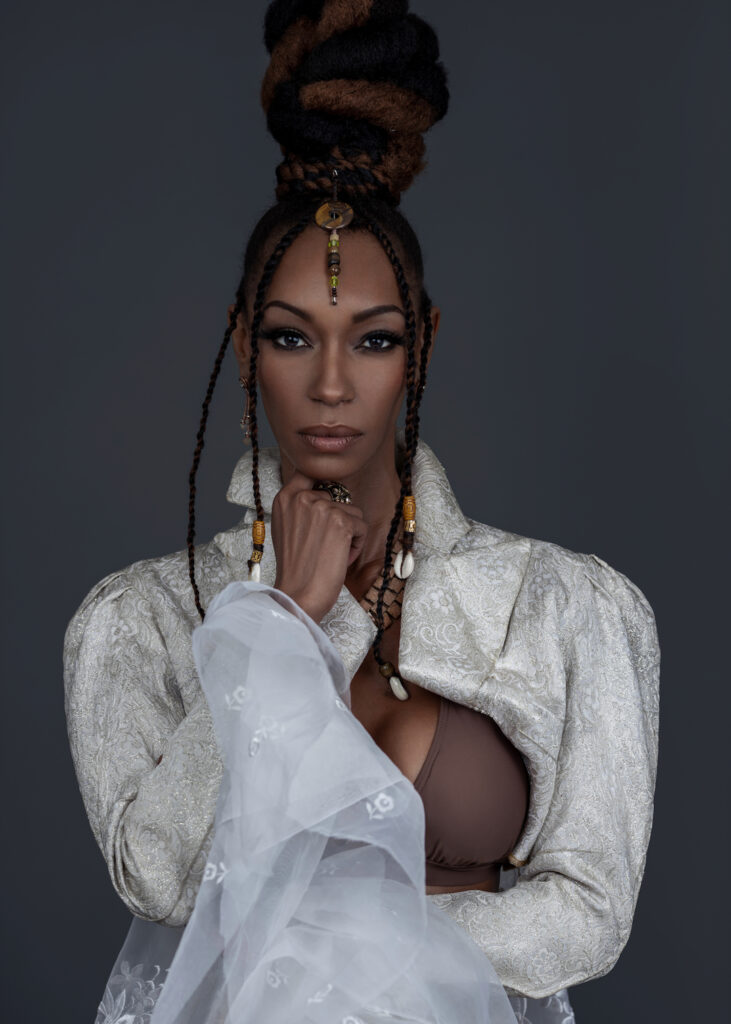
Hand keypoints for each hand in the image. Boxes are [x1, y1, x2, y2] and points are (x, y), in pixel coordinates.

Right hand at [271, 470, 366, 622]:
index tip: (324, 502)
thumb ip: (301, 507)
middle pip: (337, 496)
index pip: (310, 472)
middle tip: (325, 545)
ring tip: (331, 554)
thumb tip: (325, 494)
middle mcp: (303, 497)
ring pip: (353, 512)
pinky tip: (340, 559)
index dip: (324, 486)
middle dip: (338, 519)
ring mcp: (322, 507)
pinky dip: (357, 545)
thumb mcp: (287, 527)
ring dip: (349, 534)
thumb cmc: (295, 567)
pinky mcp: (342, 522)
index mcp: (285, 497)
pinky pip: (362, 527)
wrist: (297, 594)